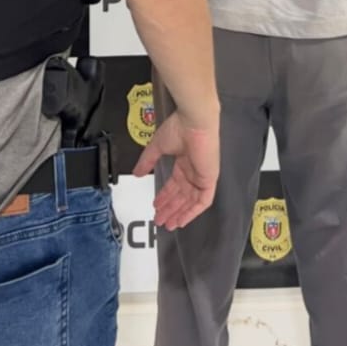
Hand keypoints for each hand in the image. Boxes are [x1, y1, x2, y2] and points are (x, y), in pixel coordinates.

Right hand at [132, 111, 219, 230]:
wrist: (194, 121)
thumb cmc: (178, 127)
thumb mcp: (157, 147)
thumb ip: (147, 161)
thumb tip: (137, 173)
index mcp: (184, 161)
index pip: (175, 184)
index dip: (165, 196)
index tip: (156, 206)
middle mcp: (193, 170)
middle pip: (182, 195)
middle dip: (170, 209)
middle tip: (159, 220)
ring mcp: (202, 175)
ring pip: (191, 201)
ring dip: (179, 213)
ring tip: (168, 224)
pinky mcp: (209, 179)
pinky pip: (203, 201)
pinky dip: (193, 212)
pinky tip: (182, 220)